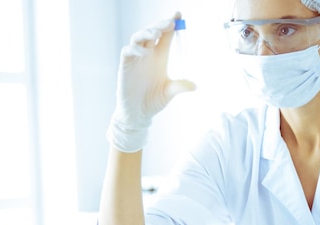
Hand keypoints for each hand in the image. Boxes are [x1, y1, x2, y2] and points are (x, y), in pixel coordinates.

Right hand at [107, 12, 195, 152]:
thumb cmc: (154, 102)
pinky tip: (144, 51)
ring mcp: (136, 58)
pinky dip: (135, 48)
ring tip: (156, 33)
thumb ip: (179, 86)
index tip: (178, 14)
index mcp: (160, 57)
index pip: (166, 35)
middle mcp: (148, 54)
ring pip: (138, 37)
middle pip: (153, 32)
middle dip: (160, 25)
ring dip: (147, 32)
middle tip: (169, 23)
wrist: (138, 114)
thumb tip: (194, 85)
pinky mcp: (125, 66)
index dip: (172, 24)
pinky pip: (127, 51)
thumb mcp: (169, 93)